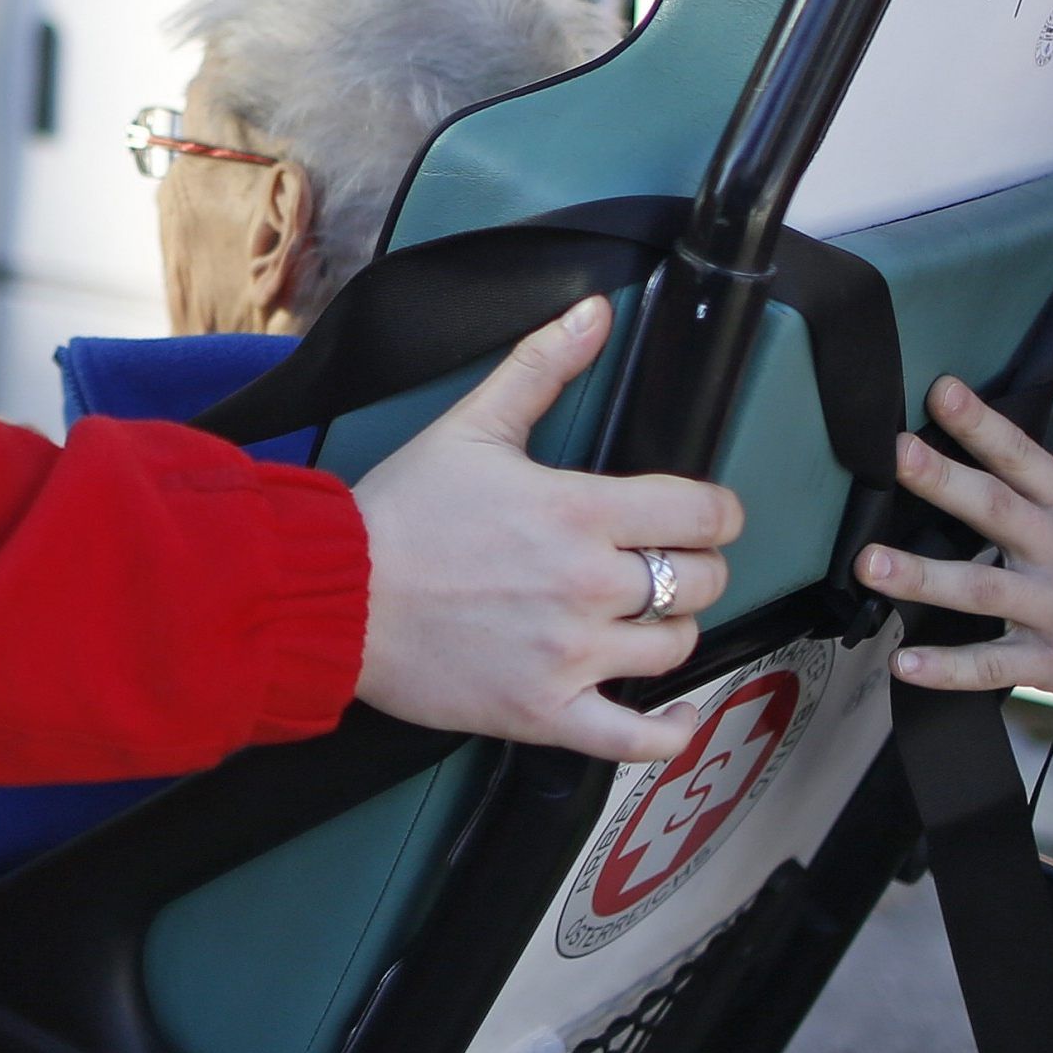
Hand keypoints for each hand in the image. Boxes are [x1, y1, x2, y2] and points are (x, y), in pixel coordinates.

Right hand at [355, 296, 742, 761]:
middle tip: (667, 563)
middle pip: (699, 581)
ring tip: (644, 619)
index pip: (702, 513)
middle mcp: (588, 586)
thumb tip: (594, 313)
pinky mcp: (544, 714)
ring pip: (675, 648)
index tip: (708, 516)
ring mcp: (570, 656)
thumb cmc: (400, 513)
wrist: (335, 596)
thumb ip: (543, 366)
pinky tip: (676, 715)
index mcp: (580, 511)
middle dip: (694, 567)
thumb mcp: (473, 424)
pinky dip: (668, 732)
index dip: (718, 512)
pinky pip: (634, 739)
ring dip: (671, 630)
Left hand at [855, 377, 1052, 729]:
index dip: (981, 422)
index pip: (1024, 455)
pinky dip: (950, 669)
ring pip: (981, 589)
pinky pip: (996, 666)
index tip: (940, 391)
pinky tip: (904, 664)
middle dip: (942, 480)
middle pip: (994, 508)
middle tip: (894, 454)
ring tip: (869, 566)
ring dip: (922, 577)